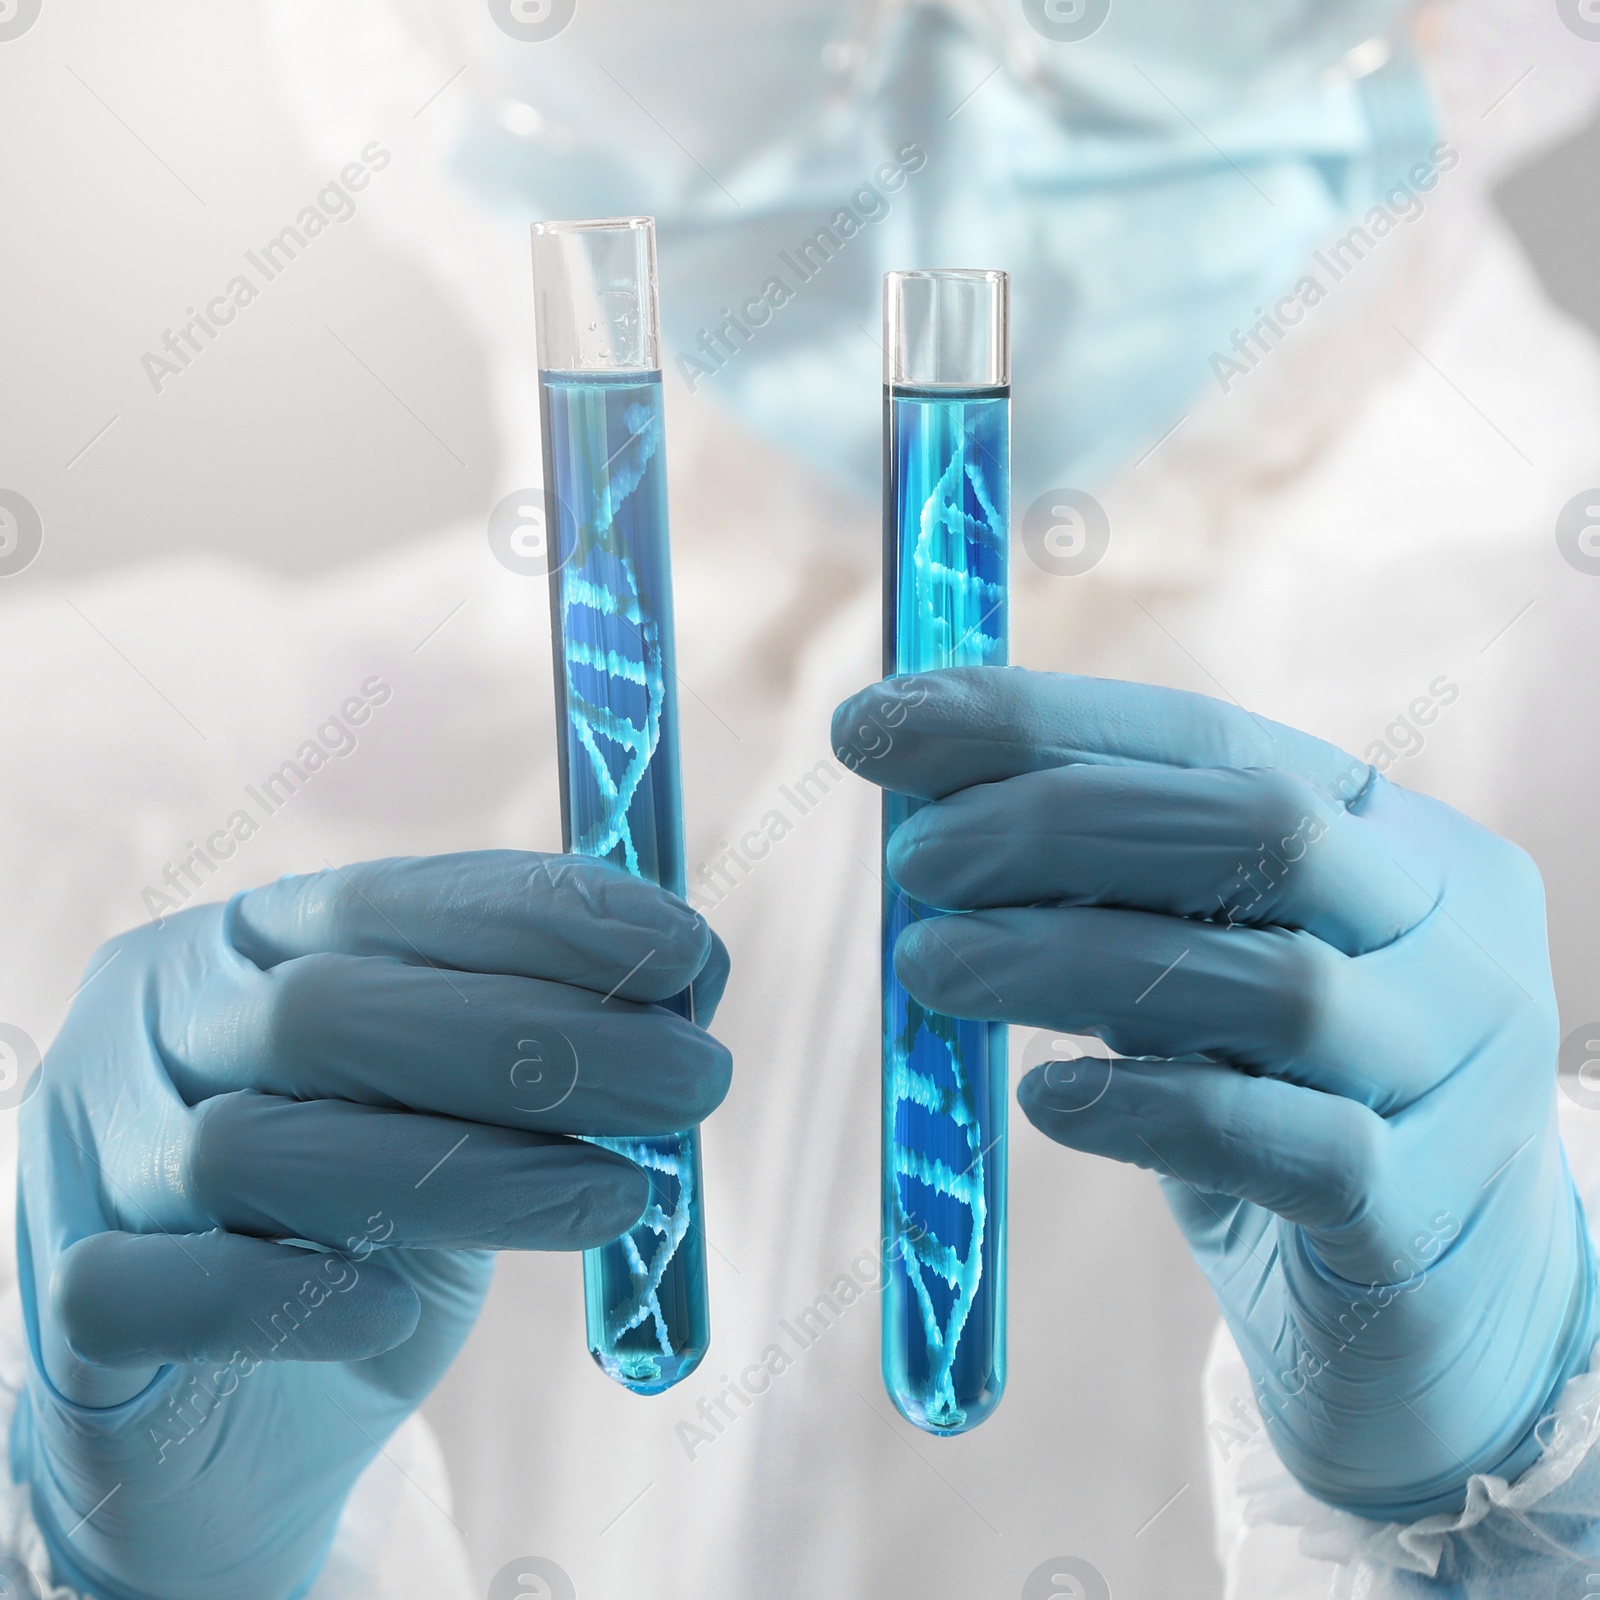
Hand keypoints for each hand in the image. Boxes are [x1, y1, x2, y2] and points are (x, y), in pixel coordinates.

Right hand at [14, 851, 729, 1599]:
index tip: (687, 953)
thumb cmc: (365, 1230)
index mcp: (259, 944)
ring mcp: (102, 1155)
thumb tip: (696, 981)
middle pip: (334, 1010)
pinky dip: (284, 1297)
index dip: (544, 917)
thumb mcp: (466, 1115)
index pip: (395, 898)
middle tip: (696, 1080)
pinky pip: (151, 1287)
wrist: (233, 1415)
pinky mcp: (80, 1303)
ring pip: (259, 1149)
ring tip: (619, 1197)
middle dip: (538, 1040)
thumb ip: (546, 1044)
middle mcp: (165, 1024)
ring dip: (467, 1172)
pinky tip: (391, 1310)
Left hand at [834, 667, 1597, 1519]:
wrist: (1432, 1297)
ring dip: (1065, 959)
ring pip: (1268, 980)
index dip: (1036, 721)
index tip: (878, 727)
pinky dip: (1143, 1107)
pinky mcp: (1422, 1209)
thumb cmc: (1285, 1094)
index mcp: (1394, 831)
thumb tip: (924, 816)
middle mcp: (1447, 927)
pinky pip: (1281, 1140)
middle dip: (1055, 823)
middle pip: (1259, 827)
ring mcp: (1452, 1067)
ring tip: (929, 967)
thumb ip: (1109, 890)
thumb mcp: (1205, 963)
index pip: (1209, 737)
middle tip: (910, 859)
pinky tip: (1042, 1100)